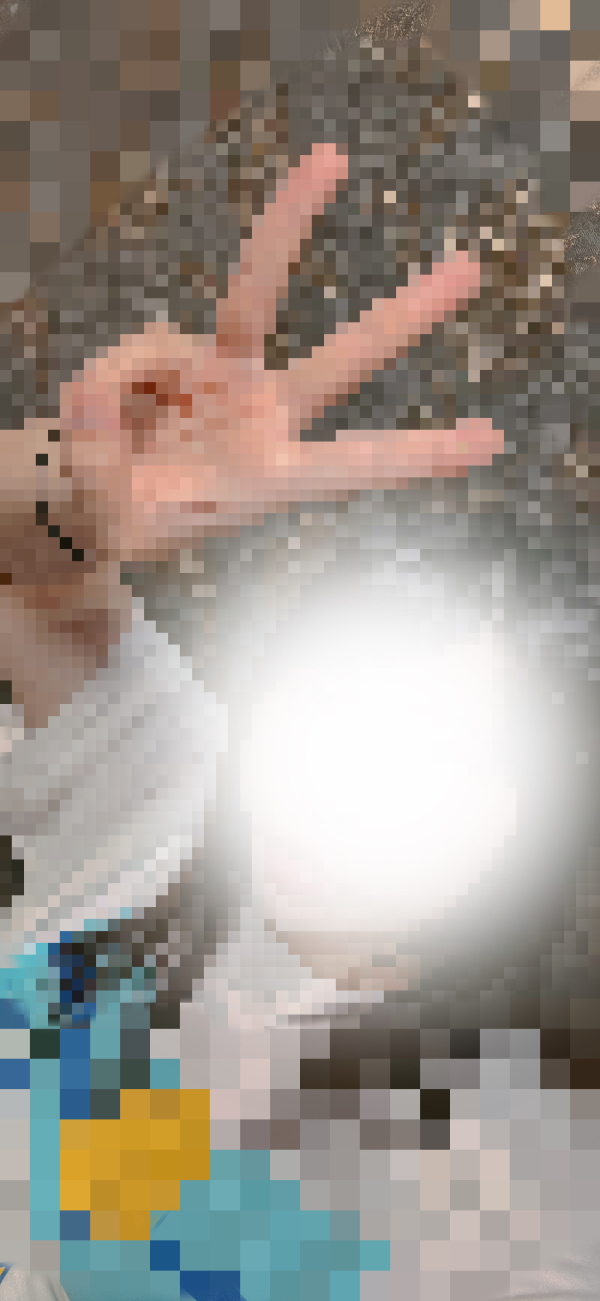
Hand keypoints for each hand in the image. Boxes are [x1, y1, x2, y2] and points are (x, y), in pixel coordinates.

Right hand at [59, 142, 502, 566]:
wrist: (101, 500)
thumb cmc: (124, 519)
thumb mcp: (106, 514)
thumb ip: (98, 458)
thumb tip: (94, 394)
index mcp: (267, 478)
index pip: (350, 463)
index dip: (418, 454)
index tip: (490, 443)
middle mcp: (266, 419)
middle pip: (343, 361)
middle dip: (404, 317)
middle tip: (471, 271)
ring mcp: (233, 379)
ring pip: (252, 295)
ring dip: (275, 236)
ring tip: (107, 416)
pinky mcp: (194, 353)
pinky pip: (151, 341)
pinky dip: (114, 375)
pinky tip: (109, 411)